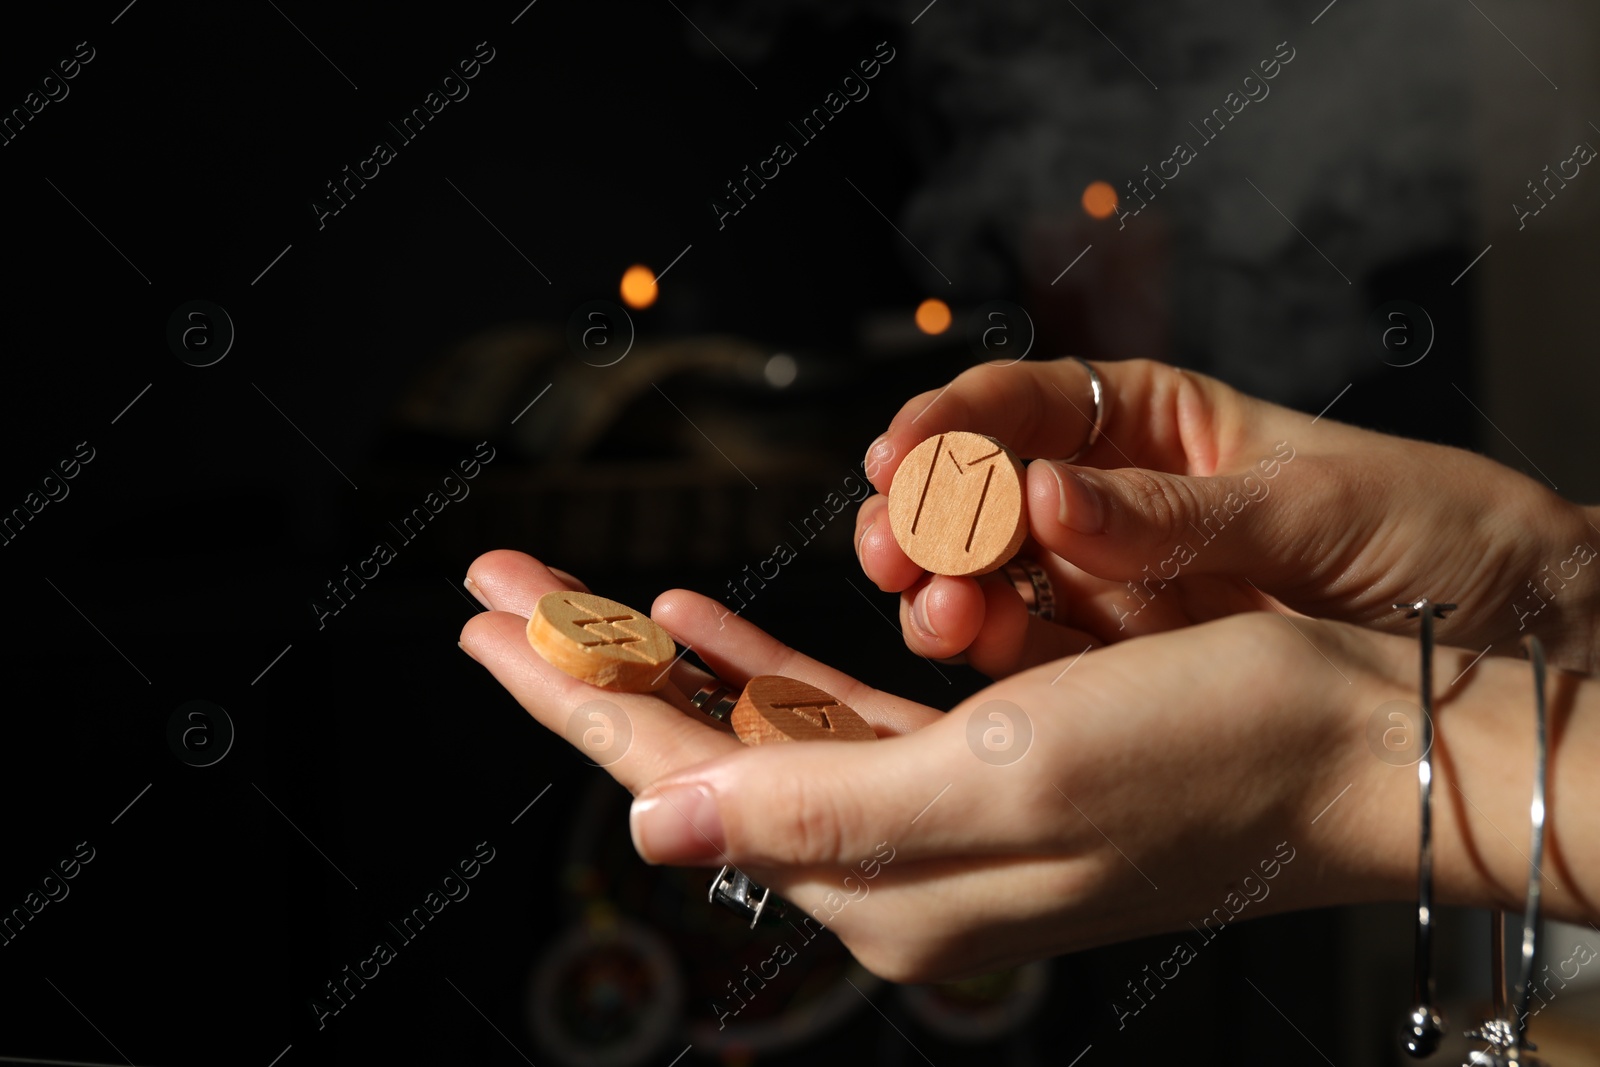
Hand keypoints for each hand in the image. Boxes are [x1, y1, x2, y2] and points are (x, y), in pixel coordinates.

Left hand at [459, 550, 1439, 982]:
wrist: (1350, 743)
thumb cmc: (1206, 755)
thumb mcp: (1000, 784)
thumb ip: (817, 809)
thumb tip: (654, 833)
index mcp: (883, 882)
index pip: (677, 781)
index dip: (572, 698)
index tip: (485, 625)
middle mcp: (892, 865)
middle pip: (695, 750)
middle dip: (587, 667)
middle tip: (494, 589)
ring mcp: (932, 818)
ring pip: (750, 726)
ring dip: (662, 658)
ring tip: (576, 598)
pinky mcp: (978, 770)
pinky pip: (831, 716)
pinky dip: (763, 663)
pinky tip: (713, 626)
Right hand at [856, 357, 1598, 675]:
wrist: (1530, 654)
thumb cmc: (1445, 538)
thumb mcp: (1317, 508)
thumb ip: (1175, 513)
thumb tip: (1047, 498)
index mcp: (1162, 427)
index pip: (1030, 405)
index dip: (955, 422)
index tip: (906, 452)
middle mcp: (1118, 505)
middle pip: (988, 495)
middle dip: (929, 512)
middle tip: (898, 542)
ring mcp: (1114, 591)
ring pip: (994, 580)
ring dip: (946, 589)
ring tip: (936, 606)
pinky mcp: (1123, 672)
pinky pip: (1037, 656)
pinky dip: (991, 654)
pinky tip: (969, 644)